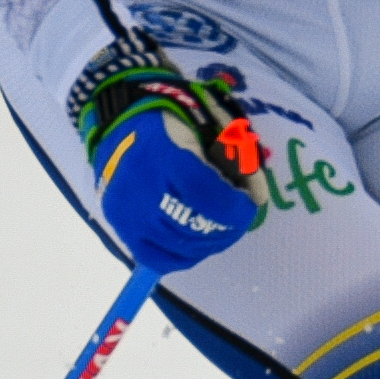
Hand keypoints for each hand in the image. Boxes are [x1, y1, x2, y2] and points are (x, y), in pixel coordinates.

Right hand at [69, 41, 264, 275]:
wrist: (122, 121)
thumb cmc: (173, 120)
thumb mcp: (209, 123)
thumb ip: (237, 158)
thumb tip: (258, 197)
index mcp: (164, 154)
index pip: (204, 195)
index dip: (234, 208)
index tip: (250, 205)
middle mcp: (141, 189)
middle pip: (194, 225)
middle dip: (227, 226)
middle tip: (238, 216)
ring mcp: (128, 213)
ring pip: (181, 246)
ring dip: (210, 240)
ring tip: (221, 226)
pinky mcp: (121, 228)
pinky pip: (159, 258)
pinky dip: (185, 254)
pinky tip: (198, 240)